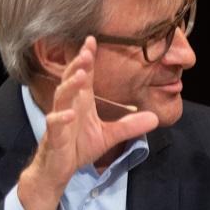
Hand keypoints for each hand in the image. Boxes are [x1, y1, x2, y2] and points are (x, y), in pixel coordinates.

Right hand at [17, 38, 159, 209]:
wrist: (59, 170)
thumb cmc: (78, 147)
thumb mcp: (109, 136)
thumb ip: (130, 126)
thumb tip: (155, 118)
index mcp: (81, 102)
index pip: (84, 76)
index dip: (87, 58)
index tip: (92, 39)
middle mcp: (69, 106)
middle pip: (72, 80)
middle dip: (78, 65)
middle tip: (86, 51)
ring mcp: (60, 120)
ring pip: (61, 97)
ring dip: (70, 85)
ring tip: (80, 75)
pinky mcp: (54, 137)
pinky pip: (55, 124)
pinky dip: (61, 118)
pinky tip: (69, 114)